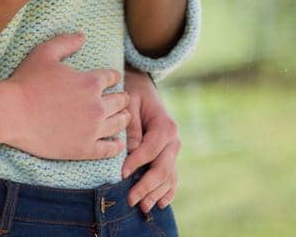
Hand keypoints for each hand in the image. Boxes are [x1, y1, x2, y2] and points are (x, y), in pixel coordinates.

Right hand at [7, 32, 128, 160]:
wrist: (12, 113)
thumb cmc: (26, 81)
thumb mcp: (44, 52)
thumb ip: (66, 42)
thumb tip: (83, 36)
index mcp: (90, 81)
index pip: (112, 77)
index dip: (113, 77)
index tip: (112, 80)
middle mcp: (97, 105)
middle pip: (121, 101)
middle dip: (122, 98)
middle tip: (122, 99)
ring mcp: (92, 129)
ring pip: (120, 123)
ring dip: (124, 118)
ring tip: (123, 118)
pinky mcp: (84, 149)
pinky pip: (109, 149)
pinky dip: (116, 146)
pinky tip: (117, 143)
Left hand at [121, 69, 180, 212]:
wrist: (144, 88)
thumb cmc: (134, 93)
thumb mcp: (130, 100)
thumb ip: (131, 124)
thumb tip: (132, 149)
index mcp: (166, 125)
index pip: (151, 149)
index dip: (137, 163)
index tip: (121, 174)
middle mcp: (173, 141)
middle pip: (162, 168)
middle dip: (146, 186)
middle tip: (130, 199)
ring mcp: (173, 151)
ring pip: (168, 177)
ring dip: (156, 193)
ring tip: (143, 207)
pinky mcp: (169, 157)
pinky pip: (172, 177)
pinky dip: (167, 192)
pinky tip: (159, 204)